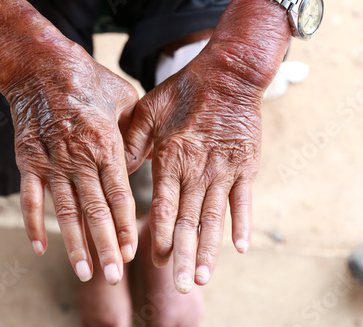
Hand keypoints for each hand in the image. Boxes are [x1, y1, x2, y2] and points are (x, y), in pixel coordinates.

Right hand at [6, 41, 138, 284]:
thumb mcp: (125, 99)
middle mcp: (80, 159)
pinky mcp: (28, 160)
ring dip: (74, 244)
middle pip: (95, 211)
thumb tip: (140, 161)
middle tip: (114, 275)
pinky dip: (33, 224)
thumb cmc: (89, 80)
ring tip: (83, 273)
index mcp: (106, 145)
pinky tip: (39, 248)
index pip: (119, 195)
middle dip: (106, 246)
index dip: (125, 226)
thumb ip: (134, 133)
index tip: (131, 252)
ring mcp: (51, 162)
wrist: (41, 65)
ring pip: (65, 212)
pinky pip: (30, 198)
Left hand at [124, 46, 272, 292]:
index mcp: (171, 159)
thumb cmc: (185, 91)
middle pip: (190, 222)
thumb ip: (132, 142)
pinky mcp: (245, 166)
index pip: (165, 208)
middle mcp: (197, 171)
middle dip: (186, 257)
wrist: (228, 75)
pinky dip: (242, 224)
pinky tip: (242, 248)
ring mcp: (224, 171)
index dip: (162, 237)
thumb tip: (117, 169)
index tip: (157, 262)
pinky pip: (244, 200)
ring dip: (211, 250)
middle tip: (183, 286)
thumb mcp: (148, 110)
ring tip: (206, 278)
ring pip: (215, 218)